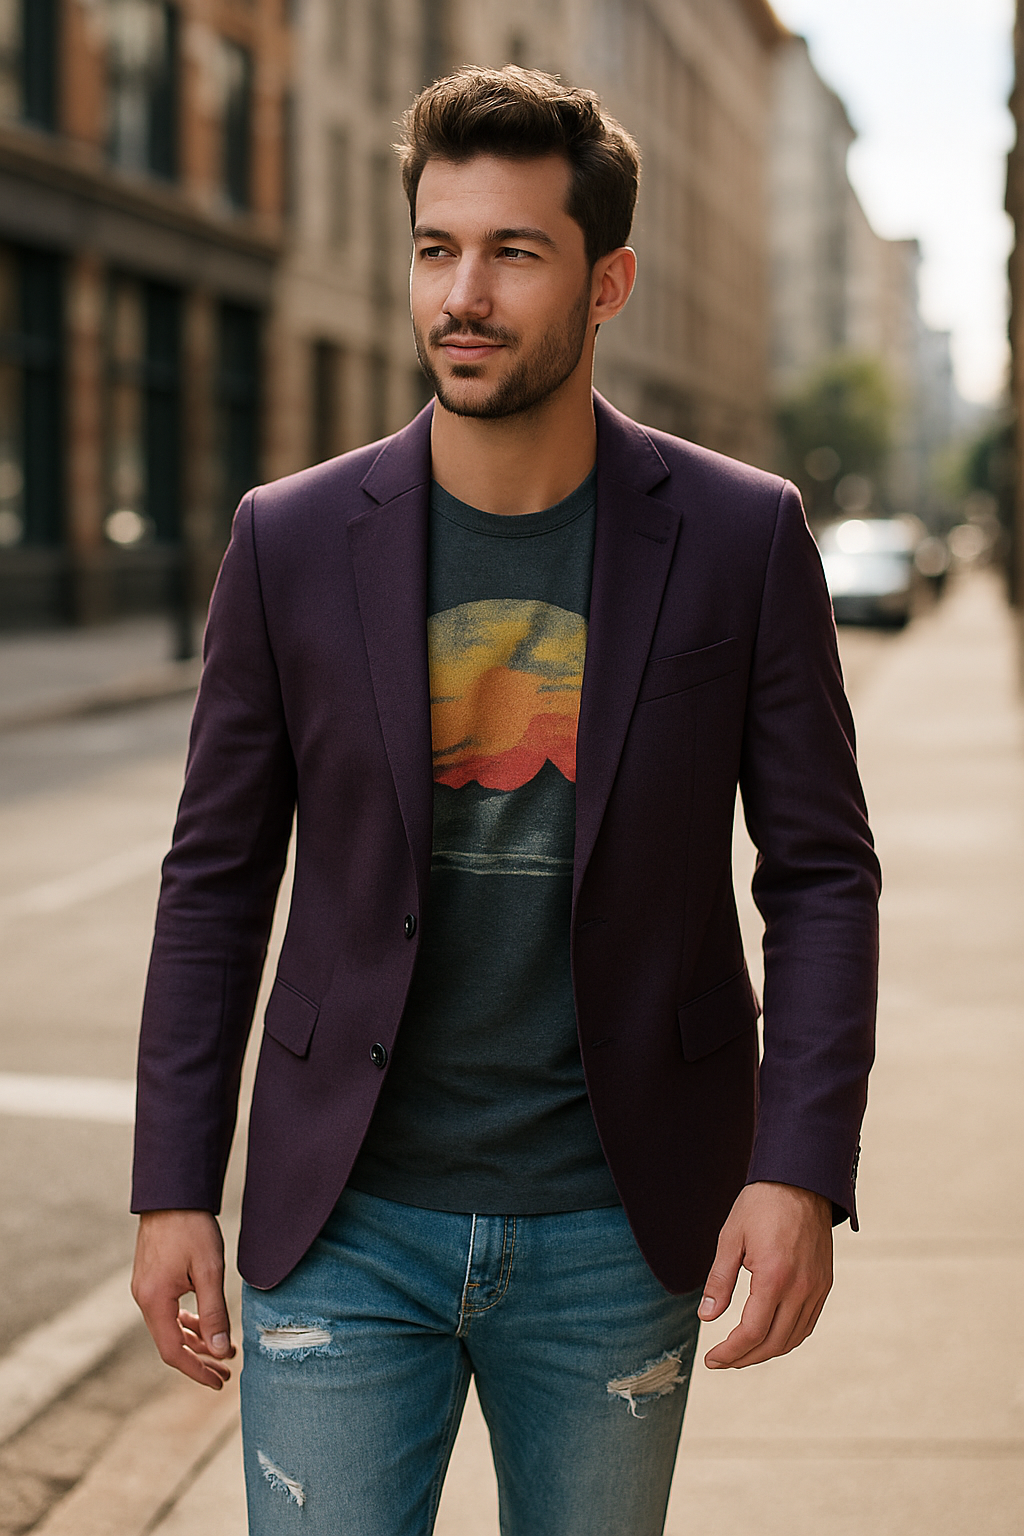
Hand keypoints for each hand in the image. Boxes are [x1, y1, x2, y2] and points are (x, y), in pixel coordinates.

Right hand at [131, 1210, 235, 1388]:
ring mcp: (145, 1288)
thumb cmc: (192, 1228)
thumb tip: (219, 1351)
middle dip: (199, 1359)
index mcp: (154, 1301)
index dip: (196, 1371)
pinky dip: (186, 1321)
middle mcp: (143, 1298)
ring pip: (169, 1327)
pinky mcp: (150, 1278)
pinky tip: (203, 1322)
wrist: (173, 1194)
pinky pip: (166, 1311)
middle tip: (227, 1369)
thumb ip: (214, 1312)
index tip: (219, 1381)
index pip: (173, 1352)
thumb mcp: (210, 1270)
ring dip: (194, 1339)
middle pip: (170, 1343)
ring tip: (223, 1347)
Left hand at [698, 1181, 832, 1369]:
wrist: (801, 1180)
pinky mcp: (824, 1283)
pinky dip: (788, 1338)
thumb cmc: (761, 1205)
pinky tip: (769, 1337)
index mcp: (774, 1276)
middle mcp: (801, 1287)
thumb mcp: (730, 1238)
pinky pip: (807, 1323)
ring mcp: (817, 1287)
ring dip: (767, 1352)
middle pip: (773, 1342)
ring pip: (793, 1338)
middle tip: (722, 1361)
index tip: (712, 1360)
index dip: (730, 1352)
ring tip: (742, 1353)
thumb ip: (719, 1280)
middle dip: (745, 1358)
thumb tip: (706, 1316)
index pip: (752, 1332)